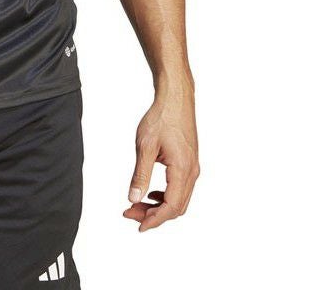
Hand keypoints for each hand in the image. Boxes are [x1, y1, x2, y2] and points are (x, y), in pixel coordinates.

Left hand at [123, 83, 198, 231]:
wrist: (176, 99)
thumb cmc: (162, 117)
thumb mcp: (145, 146)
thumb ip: (140, 174)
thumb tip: (133, 198)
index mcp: (182, 169)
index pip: (170, 206)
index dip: (154, 220)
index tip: (138, 225)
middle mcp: (192, 172)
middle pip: (176, 207)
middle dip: (154, 215)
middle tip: (131, 213)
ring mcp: (192, 168)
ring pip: (179, 199)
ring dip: (159, 206)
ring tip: (137, 204)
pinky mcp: (189, 163)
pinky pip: (181, 189)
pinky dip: (166, 196)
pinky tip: (151, 193)